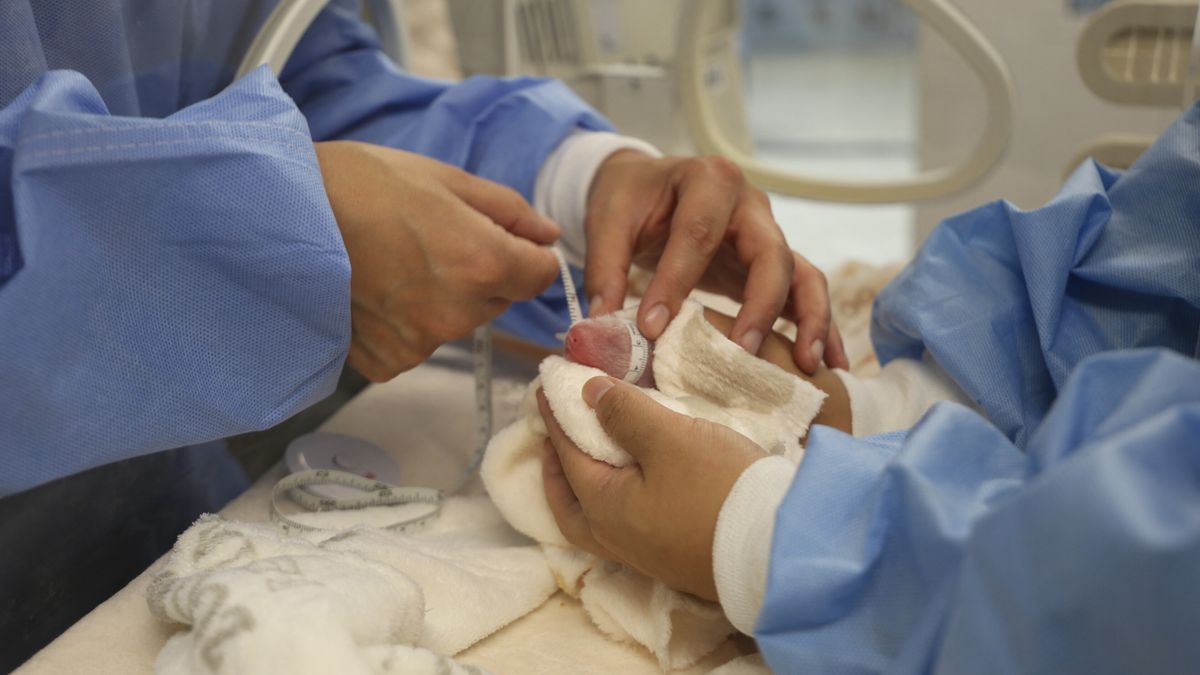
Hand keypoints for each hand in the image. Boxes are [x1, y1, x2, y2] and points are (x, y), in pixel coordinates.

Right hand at [316, 141, 560, 380]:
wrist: (279, 216)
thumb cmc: (360, 184)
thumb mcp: (445, 179)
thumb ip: (508, 211)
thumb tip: (547, 235)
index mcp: (482, 263)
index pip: (541, 275)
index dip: (524, 252)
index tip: (498, 236)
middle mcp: (458, 313)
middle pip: (498, 299)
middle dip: (481, 273)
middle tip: (428, 239)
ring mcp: (420, 342)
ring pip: (458, 321)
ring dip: (443, 298)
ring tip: (394, 261)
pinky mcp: (386, 361)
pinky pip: (417, 343)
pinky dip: (404, 321)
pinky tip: (375, 289)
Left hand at [538, 378, 765, 600]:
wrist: (777, 549)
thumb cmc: (718, 489)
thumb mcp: (669, 439)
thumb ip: (625, 414)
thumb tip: (588, 394)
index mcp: (603, 508)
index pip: (566, 454)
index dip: (554, 416)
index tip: (544, 386)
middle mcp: (616, 539)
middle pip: (570, 504)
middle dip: (557, 468)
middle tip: (554, 437)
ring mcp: (647, 554)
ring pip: (597, 520)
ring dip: (586, 486)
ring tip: (594, 457)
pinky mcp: (675, 557)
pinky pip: (627, 525)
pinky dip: (617, 498)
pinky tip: (637, 483)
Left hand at [584, 150, 848, 374]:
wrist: (648, 185)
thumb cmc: (631, 200)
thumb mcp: (608, 220)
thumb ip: (606, 268)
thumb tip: (604, 325)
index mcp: (708, 181)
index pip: (697, 233)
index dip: (676, 282)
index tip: (652, 329)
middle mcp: (750, 205)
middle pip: (771, 253)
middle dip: (760, 305)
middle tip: (743, 352)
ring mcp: (769, 234)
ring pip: (803, 273)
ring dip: (810, 319)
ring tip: (807, 365)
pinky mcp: (774, 264)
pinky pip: (807, 291)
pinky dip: (820, 326)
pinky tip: (829, 364)